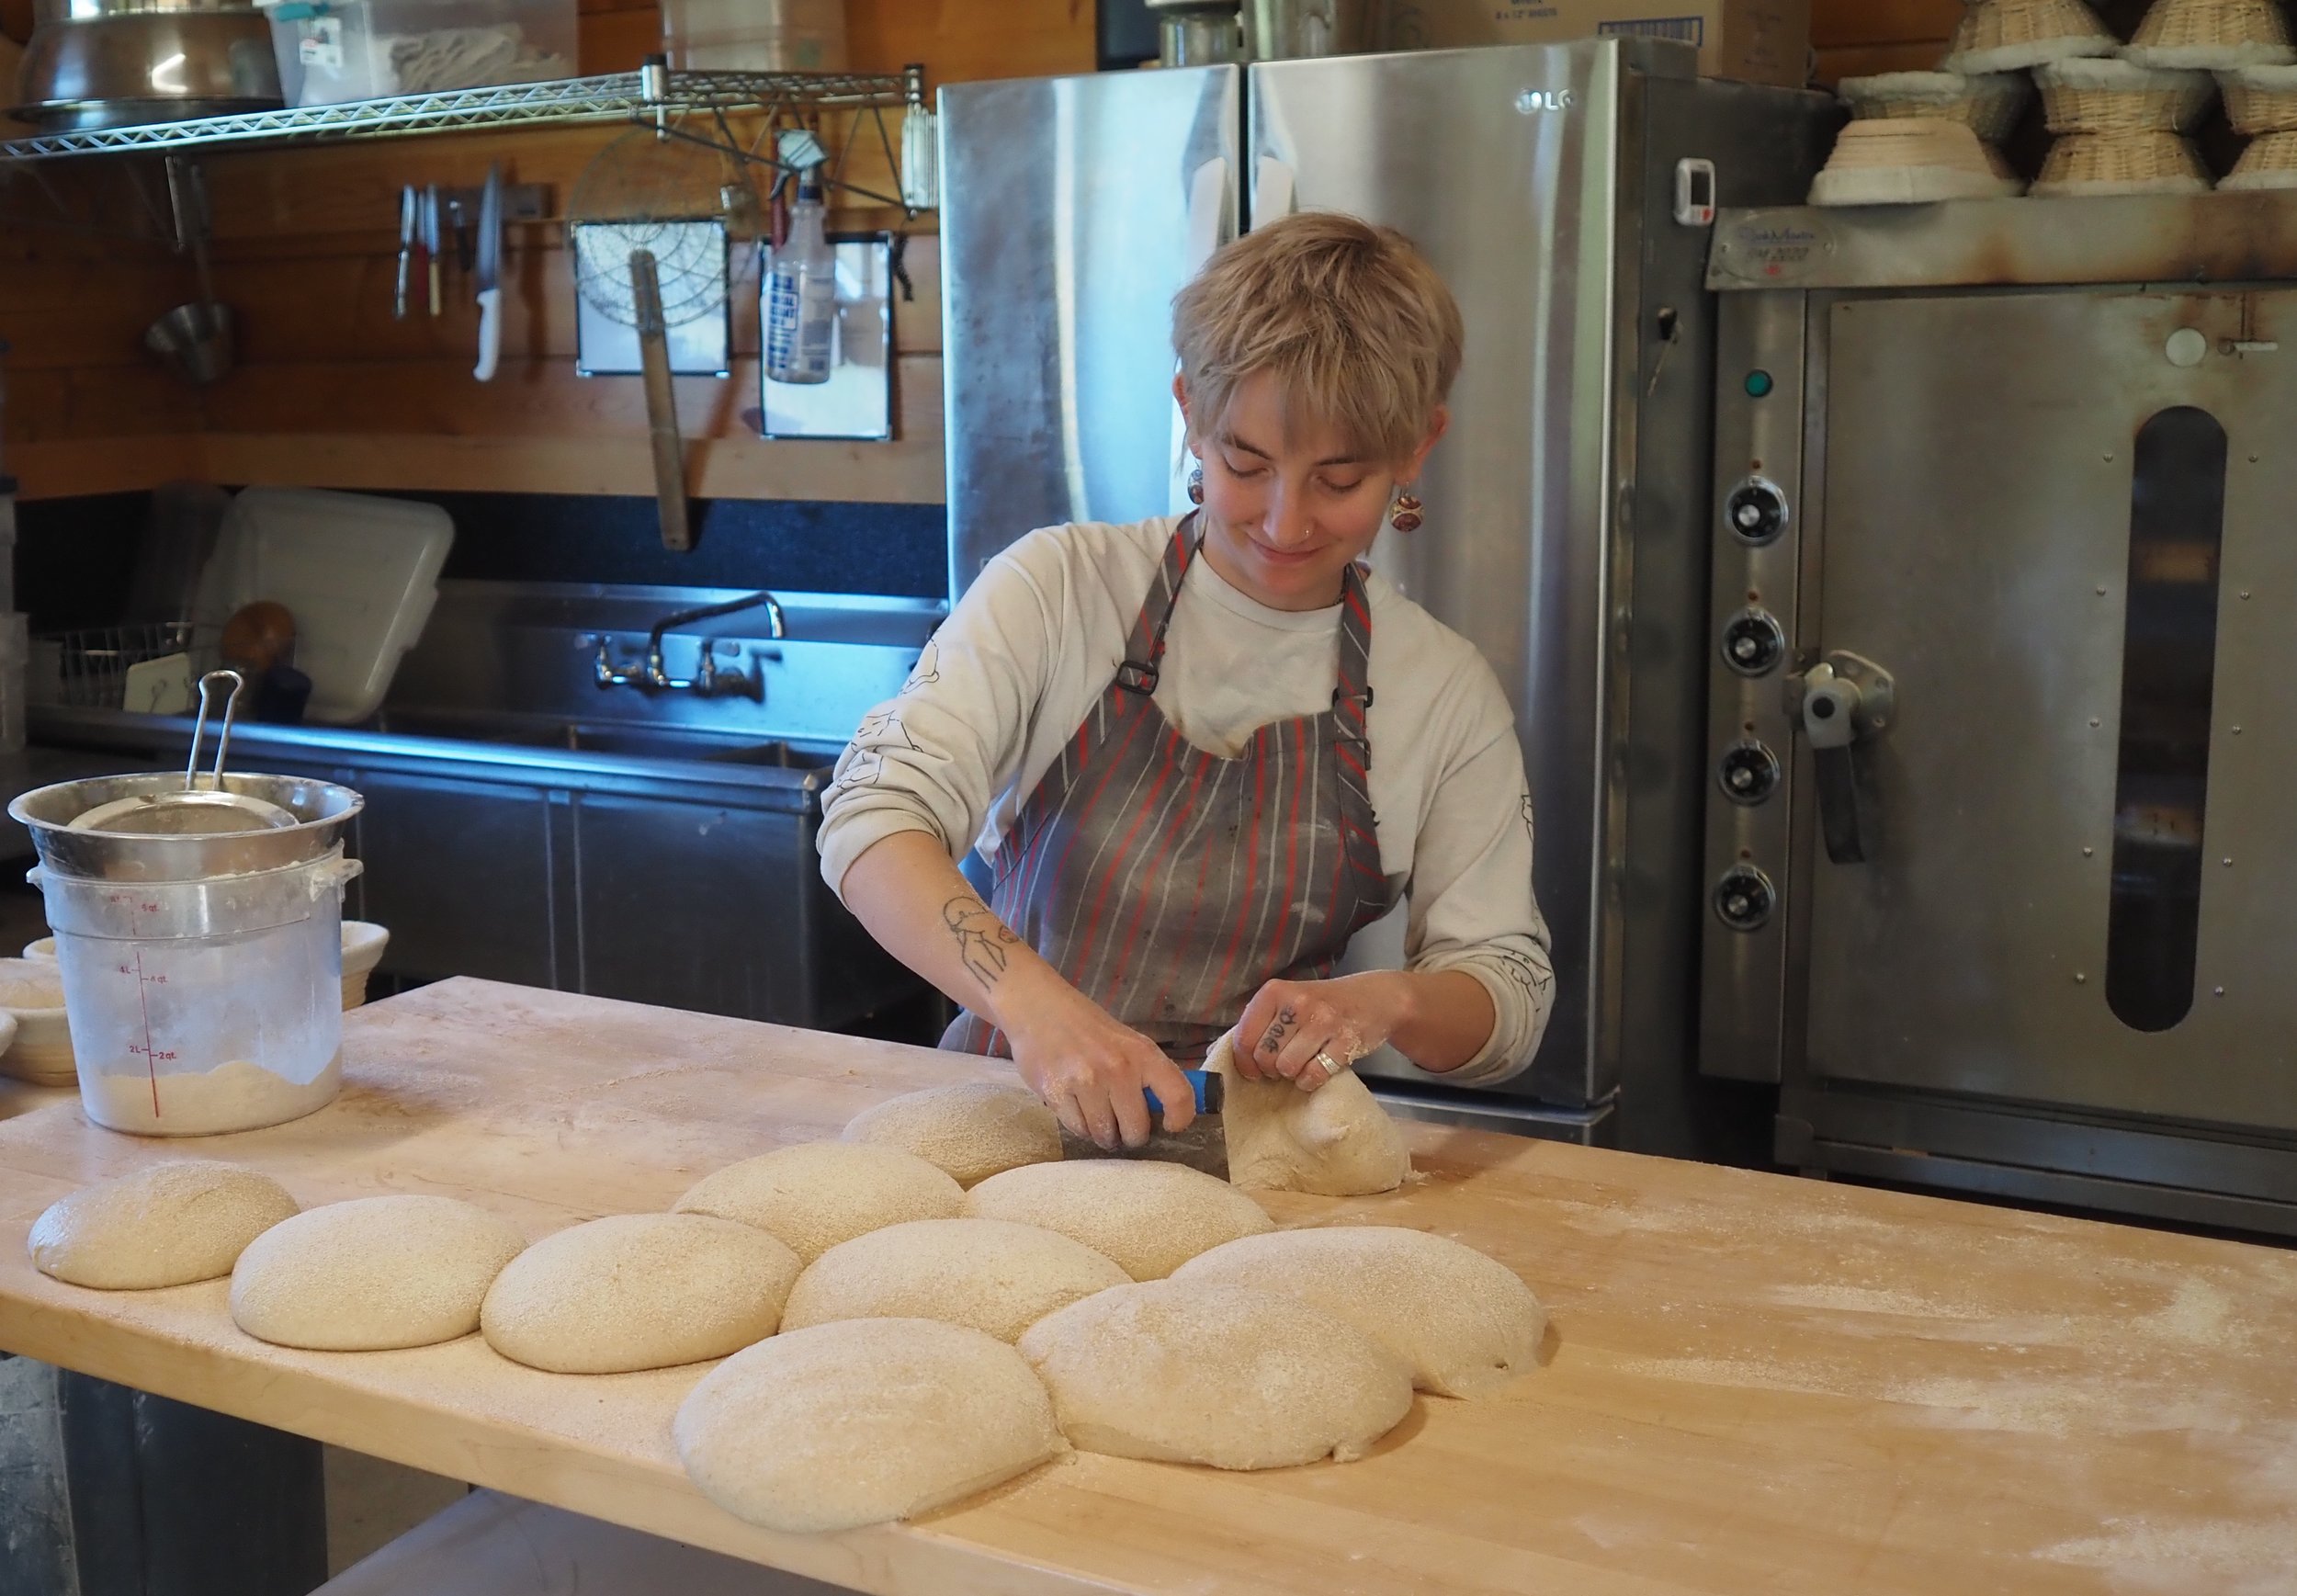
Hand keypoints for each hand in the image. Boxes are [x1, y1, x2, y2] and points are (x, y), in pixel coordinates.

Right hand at [1001, 974, 1196, 1150]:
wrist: (1037, 1008)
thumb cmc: (1086, 1026)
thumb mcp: (1126, 1040)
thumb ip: (1145, 1072)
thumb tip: (1165, 1112)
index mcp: (1142, 1053)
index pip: (1178, 1095)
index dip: (1180, 1118)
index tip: (1170, 1126)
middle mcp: (1118, 1068)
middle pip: (1136, 1129)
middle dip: (1130, 1135)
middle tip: (1122, 1127)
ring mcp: (1086, 1082)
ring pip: (1104, 1135)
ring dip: (1102, 1134)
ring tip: (1097, 1117)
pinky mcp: (1056, 1093)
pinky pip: (1077, 1129)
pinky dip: (1079, 1126)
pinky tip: (1076, 1108)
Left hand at [1233, 973, 1412, 1091]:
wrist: (1375, 998)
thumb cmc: (1322, 1003)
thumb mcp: (1287, 1000)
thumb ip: (1259, 1022)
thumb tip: (1223, 1054)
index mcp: (1276, 991)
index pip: (1244, 1037)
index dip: (1244, 1062)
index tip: (1252, 1070)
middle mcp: (1298, 1003)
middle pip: (1264, 1056)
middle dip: (1270, 1069)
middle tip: (1281, 1064)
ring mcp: (1323, 1021)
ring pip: (1287, 1068)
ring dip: (1291, 1074)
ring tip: (1300, 1063)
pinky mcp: (1345, 1041)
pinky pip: (1313, 1075)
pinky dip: (1310, 1080)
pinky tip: (1315, 1070)